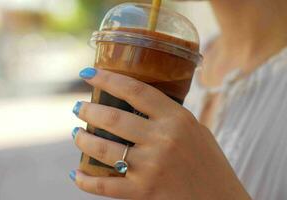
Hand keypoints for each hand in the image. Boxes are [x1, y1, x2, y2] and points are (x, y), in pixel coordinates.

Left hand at [70, 67, 250, 199]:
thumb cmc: (209, 164)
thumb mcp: (196, 130)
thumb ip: (169, 117)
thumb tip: (139, 104)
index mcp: (177, 119)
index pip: (135, 90)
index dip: (107, 79)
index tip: (88, 74)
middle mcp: (162, 139)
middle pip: (112, 117)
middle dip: (88, 110)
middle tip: (78, 107)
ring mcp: (151, 166)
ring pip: (102, 148)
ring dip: (82, 139)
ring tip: (76, 134)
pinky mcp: (143, 192)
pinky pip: (104, 185)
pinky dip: (85, 180)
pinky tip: (77, 173)